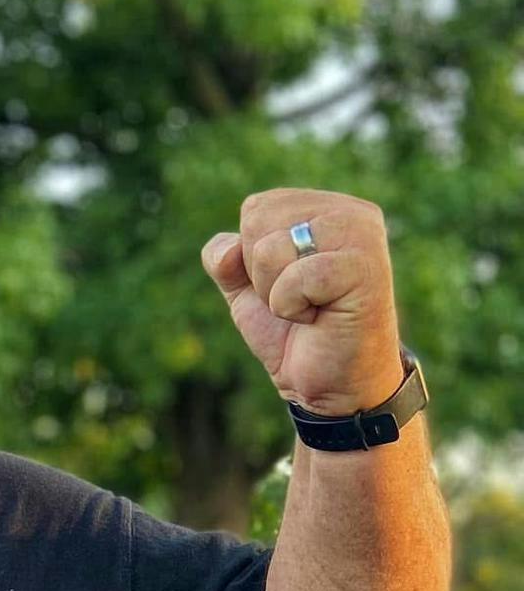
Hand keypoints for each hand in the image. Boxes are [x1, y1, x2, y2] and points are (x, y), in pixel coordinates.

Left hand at [201, 189, 403, 415]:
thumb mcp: (245, 289)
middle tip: (299, 298)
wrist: (328, 382)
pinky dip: (291, 308)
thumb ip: (224, 257)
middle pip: (258, 221)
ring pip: (269, 249)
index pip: (256, 208)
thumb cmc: (293, 331)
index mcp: (324, 207)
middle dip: (261, 273)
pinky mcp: (366, 267)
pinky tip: (321, 318)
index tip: (288, 282)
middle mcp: (350, 212)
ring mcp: (363, 235)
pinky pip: (294, 278)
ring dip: (275, 293)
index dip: (252, 257)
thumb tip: (228, 250)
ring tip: (311, 307)